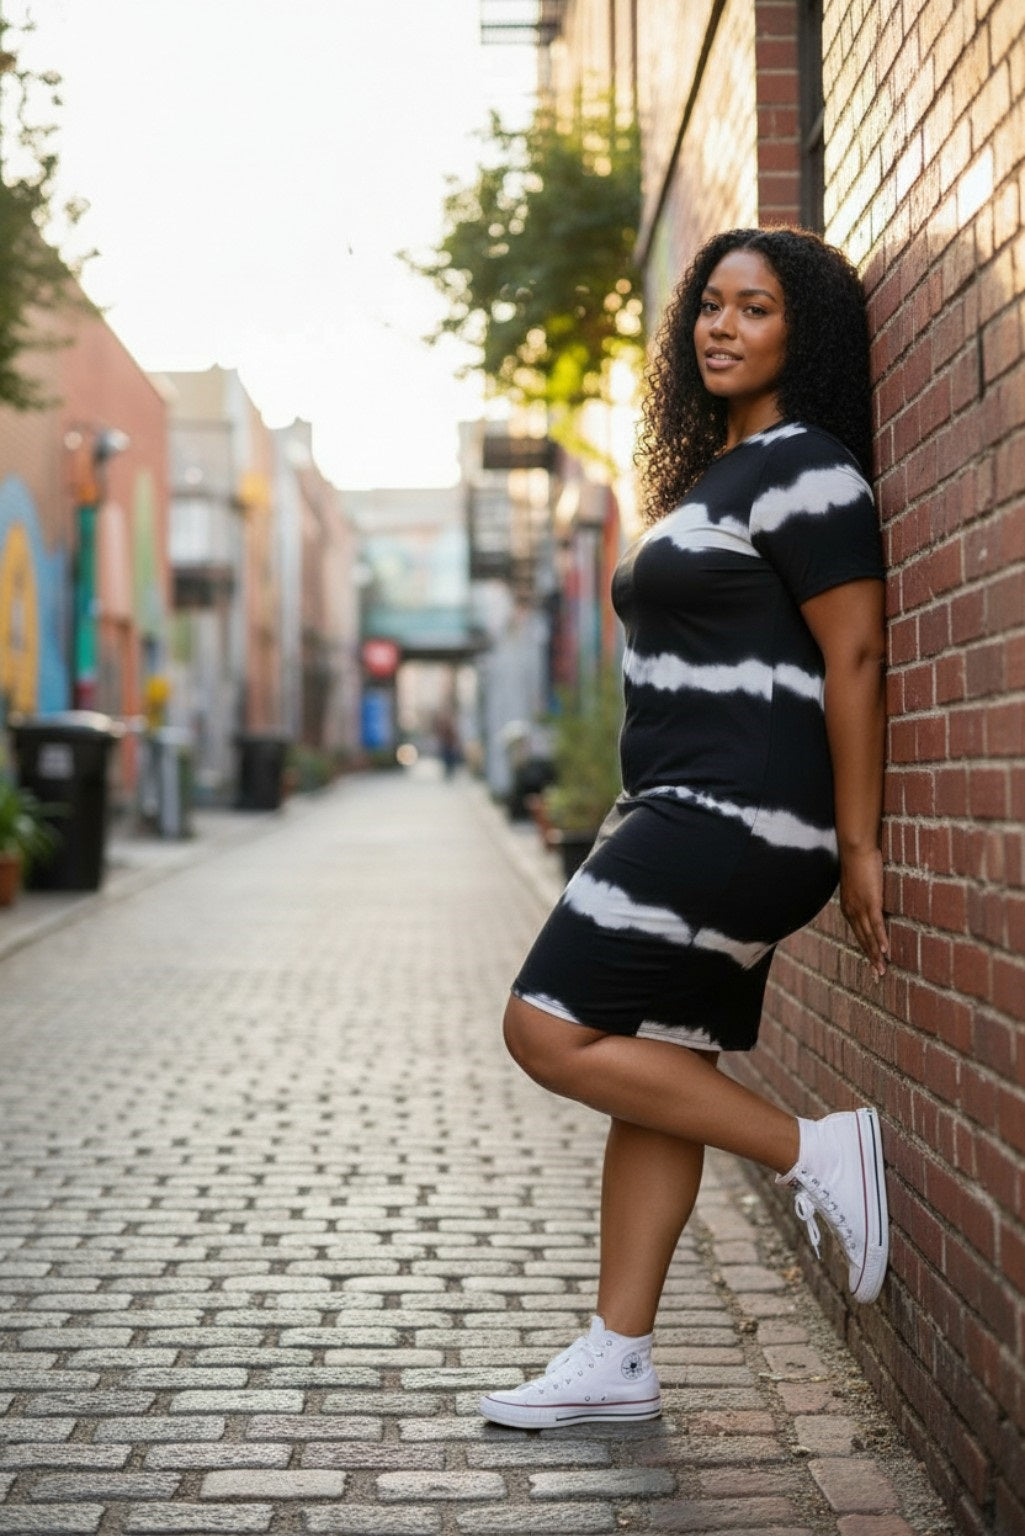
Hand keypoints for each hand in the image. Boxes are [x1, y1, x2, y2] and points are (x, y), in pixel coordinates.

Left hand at [839, 846, 888, 978]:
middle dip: (870, 958)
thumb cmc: (859, 862)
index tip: (871, 963)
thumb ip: (865, 894)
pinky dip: (881, 939)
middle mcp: (851, 911)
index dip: (865, 949)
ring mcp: (860, 908)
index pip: (858, 934)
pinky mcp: (870, 903)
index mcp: (848, 908)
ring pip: (869, 937)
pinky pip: (876, 925)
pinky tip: (885, 951)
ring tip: (882, 970)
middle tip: (877, 975)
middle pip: (862, 940)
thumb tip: (872, 898)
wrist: (855, 849)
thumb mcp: (860, 883)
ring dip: (876, 955)